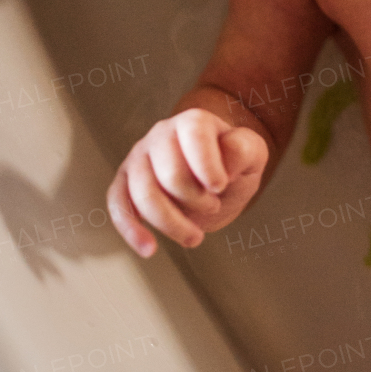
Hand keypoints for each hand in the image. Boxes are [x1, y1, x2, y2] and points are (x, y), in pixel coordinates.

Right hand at [108, 108, 267, 257]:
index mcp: (193, 123)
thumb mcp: (252, 155)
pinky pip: (118, 204)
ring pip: (143, 193)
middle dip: (195, 199)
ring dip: (171, 223)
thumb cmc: (233, 164)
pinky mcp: (125, 182)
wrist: (215, 177)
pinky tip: (149, 248)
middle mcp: (161, 135)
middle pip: (169, 172)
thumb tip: (226, 155)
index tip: (220, 186)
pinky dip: (130, 229)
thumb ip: (244, 149)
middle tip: (213, 204)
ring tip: (195, 236)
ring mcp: (139, 158)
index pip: (193, 132)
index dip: (207, 163)